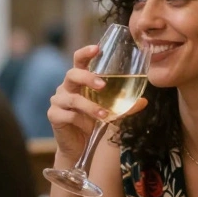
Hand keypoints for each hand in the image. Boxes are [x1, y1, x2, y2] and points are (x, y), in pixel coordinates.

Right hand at [47, 44, 146, 162]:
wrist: (79, 147)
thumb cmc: (93, 124)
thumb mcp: (110, 113)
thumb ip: (124, 107)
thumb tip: (144, 101)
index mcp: (79, 81)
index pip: (78, 61)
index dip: (85, 53)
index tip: (97, 48)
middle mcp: (66, 87)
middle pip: (72, 74)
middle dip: (87, 77)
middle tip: (102, 85)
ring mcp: (58, 101)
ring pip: (72, 98)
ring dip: (90, 106)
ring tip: (104, 115)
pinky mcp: (53, 116)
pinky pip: (68, 115)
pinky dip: (80, 121)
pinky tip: (88, 128)